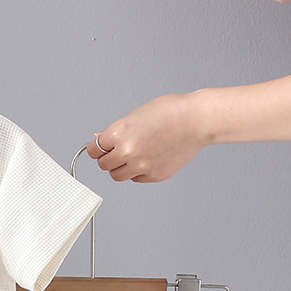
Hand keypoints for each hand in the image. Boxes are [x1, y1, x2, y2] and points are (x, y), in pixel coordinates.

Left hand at [87, 93, 206, 181]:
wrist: (197, 120)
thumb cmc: (171, 112)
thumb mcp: (136, 114)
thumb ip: (115, 131)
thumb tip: (98, 139)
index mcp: (119, 133)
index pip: (93, 150)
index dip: (96, 149)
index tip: (99, 149)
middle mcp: (127, 151)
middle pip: (103, 165)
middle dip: (108, 158)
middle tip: (118, 151)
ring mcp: (141, 166)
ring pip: (117, 176)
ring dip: (121, 168)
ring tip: (133, 156)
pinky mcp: (153, 175)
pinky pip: (136, 179)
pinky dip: (138, 172)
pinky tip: (149, 158)